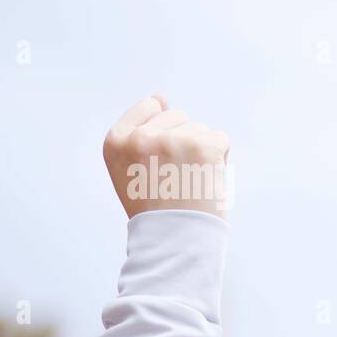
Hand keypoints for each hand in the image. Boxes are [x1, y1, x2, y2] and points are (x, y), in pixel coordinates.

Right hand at [102, 93, 232, 219]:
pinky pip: (221, 139)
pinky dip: (221, 158)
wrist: (176, 241)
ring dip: (202, 152)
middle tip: (176, 178)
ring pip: (200, 128)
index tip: (162, 161)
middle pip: (178, 117)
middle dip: (183, 143)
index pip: (149, 107)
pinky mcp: (203, 146)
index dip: (162, 133)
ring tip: (190, 181)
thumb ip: (141, 129)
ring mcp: (172, 140)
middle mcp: (140, 137)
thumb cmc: (156, 206)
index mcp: (116, 141)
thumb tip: (160, 96)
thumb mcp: (132, 167)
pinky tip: (207, 179)